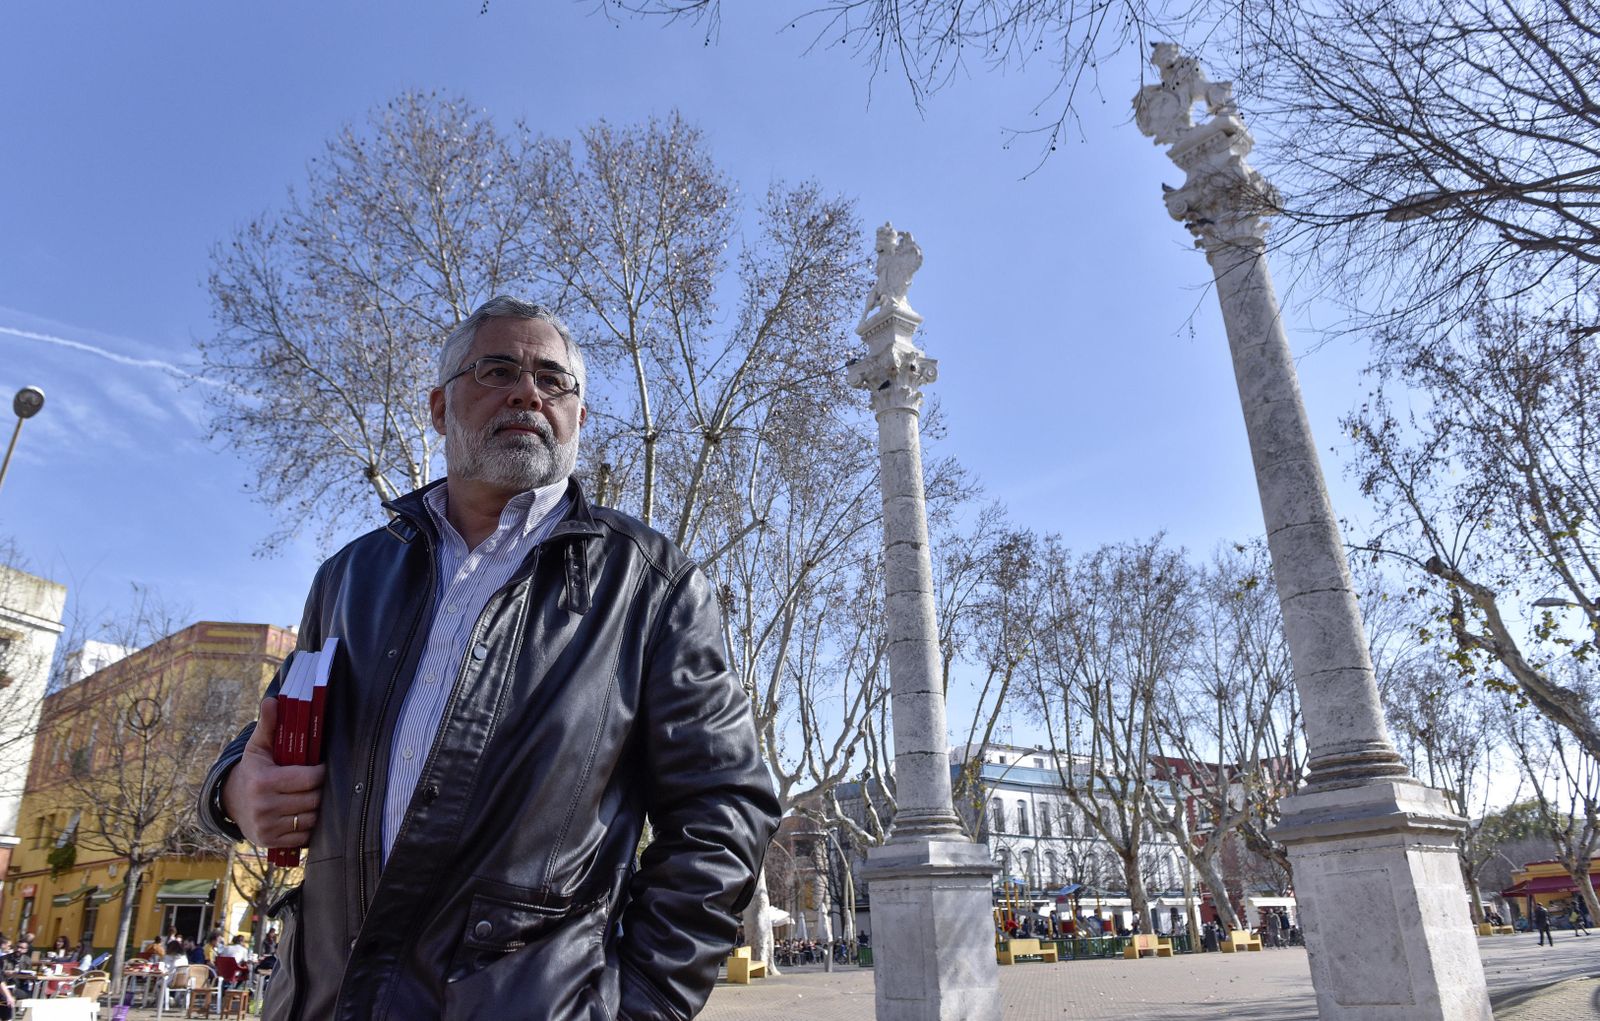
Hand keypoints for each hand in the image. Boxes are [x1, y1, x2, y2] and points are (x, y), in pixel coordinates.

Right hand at [222, 697, 325, 847]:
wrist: (231, 803)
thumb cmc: (253, 770)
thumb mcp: (259, 748)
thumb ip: (269, 725)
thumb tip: (272, 700)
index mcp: (264, 781)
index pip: (309, 778)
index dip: (321, 772)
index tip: (322, 767)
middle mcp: (264, 806)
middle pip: (314, 799)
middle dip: (320, 790)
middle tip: (318, 783)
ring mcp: (267, 827)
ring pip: (312, 818)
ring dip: (316, 808)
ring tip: (311, 797)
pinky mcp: (271, 842)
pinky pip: (305, 836)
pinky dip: (308, 826)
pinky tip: (303, 813)